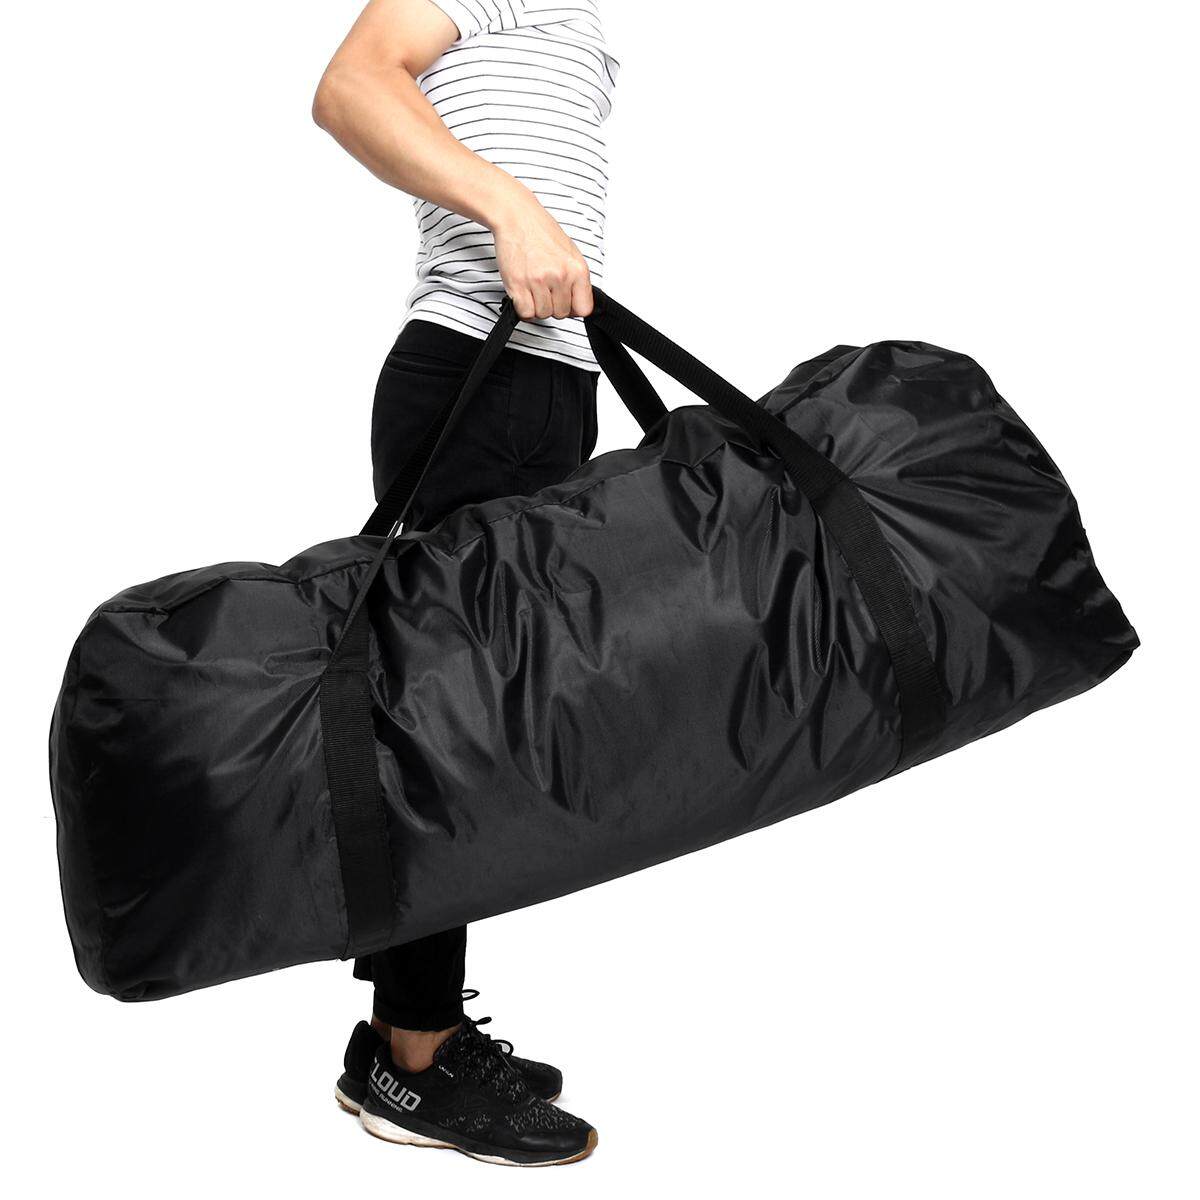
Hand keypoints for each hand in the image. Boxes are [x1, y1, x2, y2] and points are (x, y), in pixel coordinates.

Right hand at [490, 188, 592, 320]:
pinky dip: (523, 308)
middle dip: (553, 306)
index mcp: (577, 269)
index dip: (574, 309)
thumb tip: (576, 303)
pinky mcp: (518, 284)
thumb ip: (576, 280)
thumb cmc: (541, 232)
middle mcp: (560, 276)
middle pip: (561, 314)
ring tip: (533, 289)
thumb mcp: (570, 253)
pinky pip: (525, 313)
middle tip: (545, 290)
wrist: (517, 217)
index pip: (584, 308)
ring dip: (537, 306)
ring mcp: (539, 281)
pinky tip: (524, 294)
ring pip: (543, 315)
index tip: (567, 303)